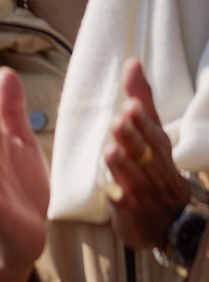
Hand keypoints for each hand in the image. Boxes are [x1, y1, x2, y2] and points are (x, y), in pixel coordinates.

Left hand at [104, 59, 190, 249]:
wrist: (171, 218)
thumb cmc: (155, 167)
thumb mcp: (152, 134)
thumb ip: (141, 100)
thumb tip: (132, 63)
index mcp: (157, 147)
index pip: (152, 131)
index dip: (142, 119)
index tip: (131, 105)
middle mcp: (153, 166)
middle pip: (145, 151)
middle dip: (133, 136)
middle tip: (120, 121)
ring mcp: (144, 190)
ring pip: (134, 177)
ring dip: (124, 165)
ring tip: (112, 152)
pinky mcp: (132, 212)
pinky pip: (125, 205)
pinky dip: (118, 197)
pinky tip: (109, 191)